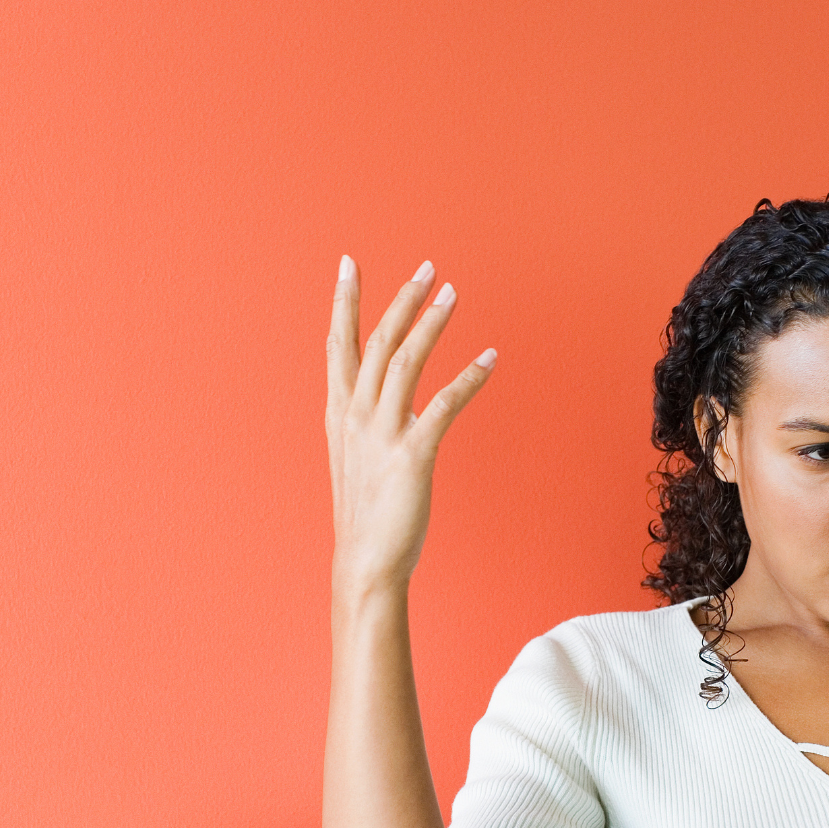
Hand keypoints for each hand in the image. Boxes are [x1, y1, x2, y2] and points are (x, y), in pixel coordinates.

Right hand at [326, 256, 495, 599]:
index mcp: (338, 415)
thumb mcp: (356, 461)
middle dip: (401, 300)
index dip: (344, 303)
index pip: (337, 346)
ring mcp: (381, 434)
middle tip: (426, 267)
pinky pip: (445, 403)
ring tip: (453, 292)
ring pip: (405, 361)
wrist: (366, 563)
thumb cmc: (367, 516)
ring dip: (431, 322)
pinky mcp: (412, 454)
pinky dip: (470, 376)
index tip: (349, 264)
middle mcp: (354, 417)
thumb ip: (362, 426)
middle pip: (375, 342)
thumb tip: (376, 404)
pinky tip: (491, 357)